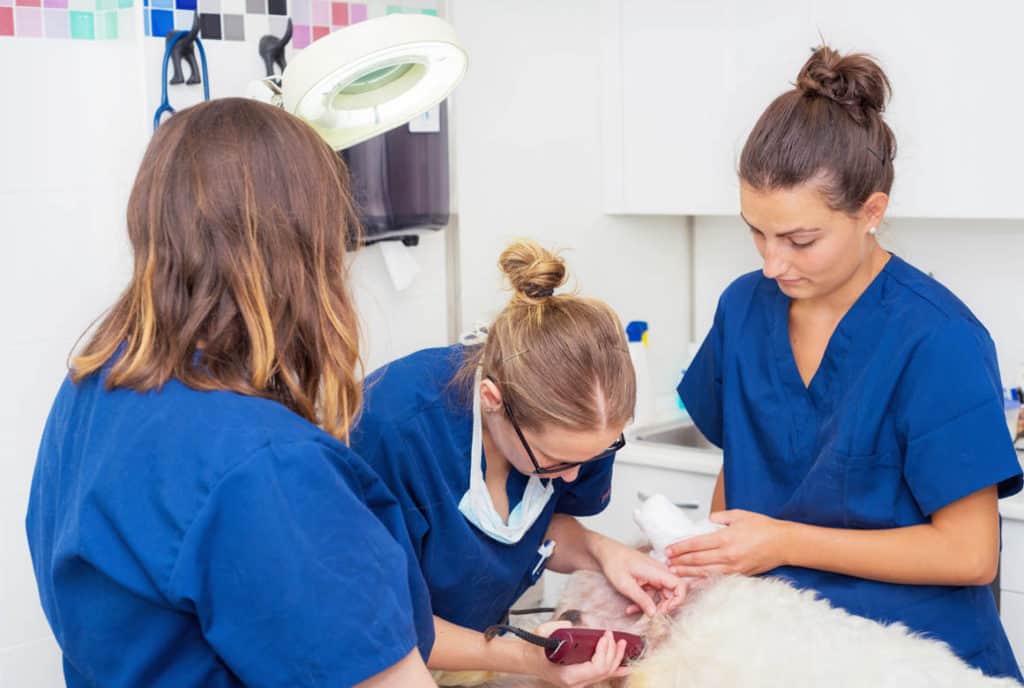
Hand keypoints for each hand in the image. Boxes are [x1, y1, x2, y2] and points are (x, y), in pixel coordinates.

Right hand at [531, 621, 630, 687]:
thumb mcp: (543, 633)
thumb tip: (572, 624)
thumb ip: (557, 627)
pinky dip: (616, 670)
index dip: (604, 651)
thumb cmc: (536, 649)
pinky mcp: (584, 678)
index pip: (596, 668)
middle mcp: (576, 683)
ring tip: (621, 643)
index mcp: (568, 675)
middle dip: (612, 651)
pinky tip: (626, 666)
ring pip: (606, 674)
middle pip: (604, 671)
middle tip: (611, 635)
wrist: (529, 660)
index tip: (604, 636)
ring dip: (617, 658)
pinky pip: (603, 676)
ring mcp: (581, 683)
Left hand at [591, 535, 684, 616]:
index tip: (665, 611)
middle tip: (649, 616)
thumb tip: (654, 614)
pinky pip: (652, 593)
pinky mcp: (649, 579)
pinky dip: (643, 601)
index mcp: (657, 571)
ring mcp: (655, 575)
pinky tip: (630, 606)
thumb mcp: (625, 584)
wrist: (606, 552)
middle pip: (672, 593)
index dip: (677, 601)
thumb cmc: (614, 563)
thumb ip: (641, 599)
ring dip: (649, 606)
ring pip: (660, 596)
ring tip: (632, 610)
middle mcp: (659, 572)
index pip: (680, 586)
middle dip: (662, 607)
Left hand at [665, 509, 790, 576]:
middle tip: (667, 563)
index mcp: (726, 538)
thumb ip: (720, 517)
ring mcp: (734, 567)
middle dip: (680, 562)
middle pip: (697, 560)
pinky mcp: (739, 574)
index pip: (696, 544)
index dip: (680, 548)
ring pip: (705, 572)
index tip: (669, 549)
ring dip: (688, 572)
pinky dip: (703, 580)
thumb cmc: (764, 527)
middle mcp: (728, 555)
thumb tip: (706, 520)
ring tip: (675, 572)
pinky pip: (717, 578)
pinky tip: (693, 581)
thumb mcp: (739, 515)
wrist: (783, 543)